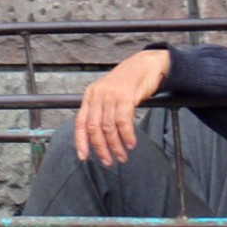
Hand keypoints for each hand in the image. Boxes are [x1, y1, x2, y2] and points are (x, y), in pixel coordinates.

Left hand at [73, 50, 170, 165]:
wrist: (146, 64)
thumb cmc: (128, 82)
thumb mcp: (108, 94)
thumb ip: (101, 111)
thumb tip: (98, 137)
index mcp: (90, 96)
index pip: (80, 123)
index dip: (80, 142)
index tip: (84, 157)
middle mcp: (97, 95)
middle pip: (94, 128)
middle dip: (101, 148)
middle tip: (109, 161)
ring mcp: (111, 95)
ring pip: (109, 128)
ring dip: (116, 146)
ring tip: (123, 156)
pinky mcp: (126, 96)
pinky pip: (123, 121)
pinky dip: (127, 136)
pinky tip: (131, 144)